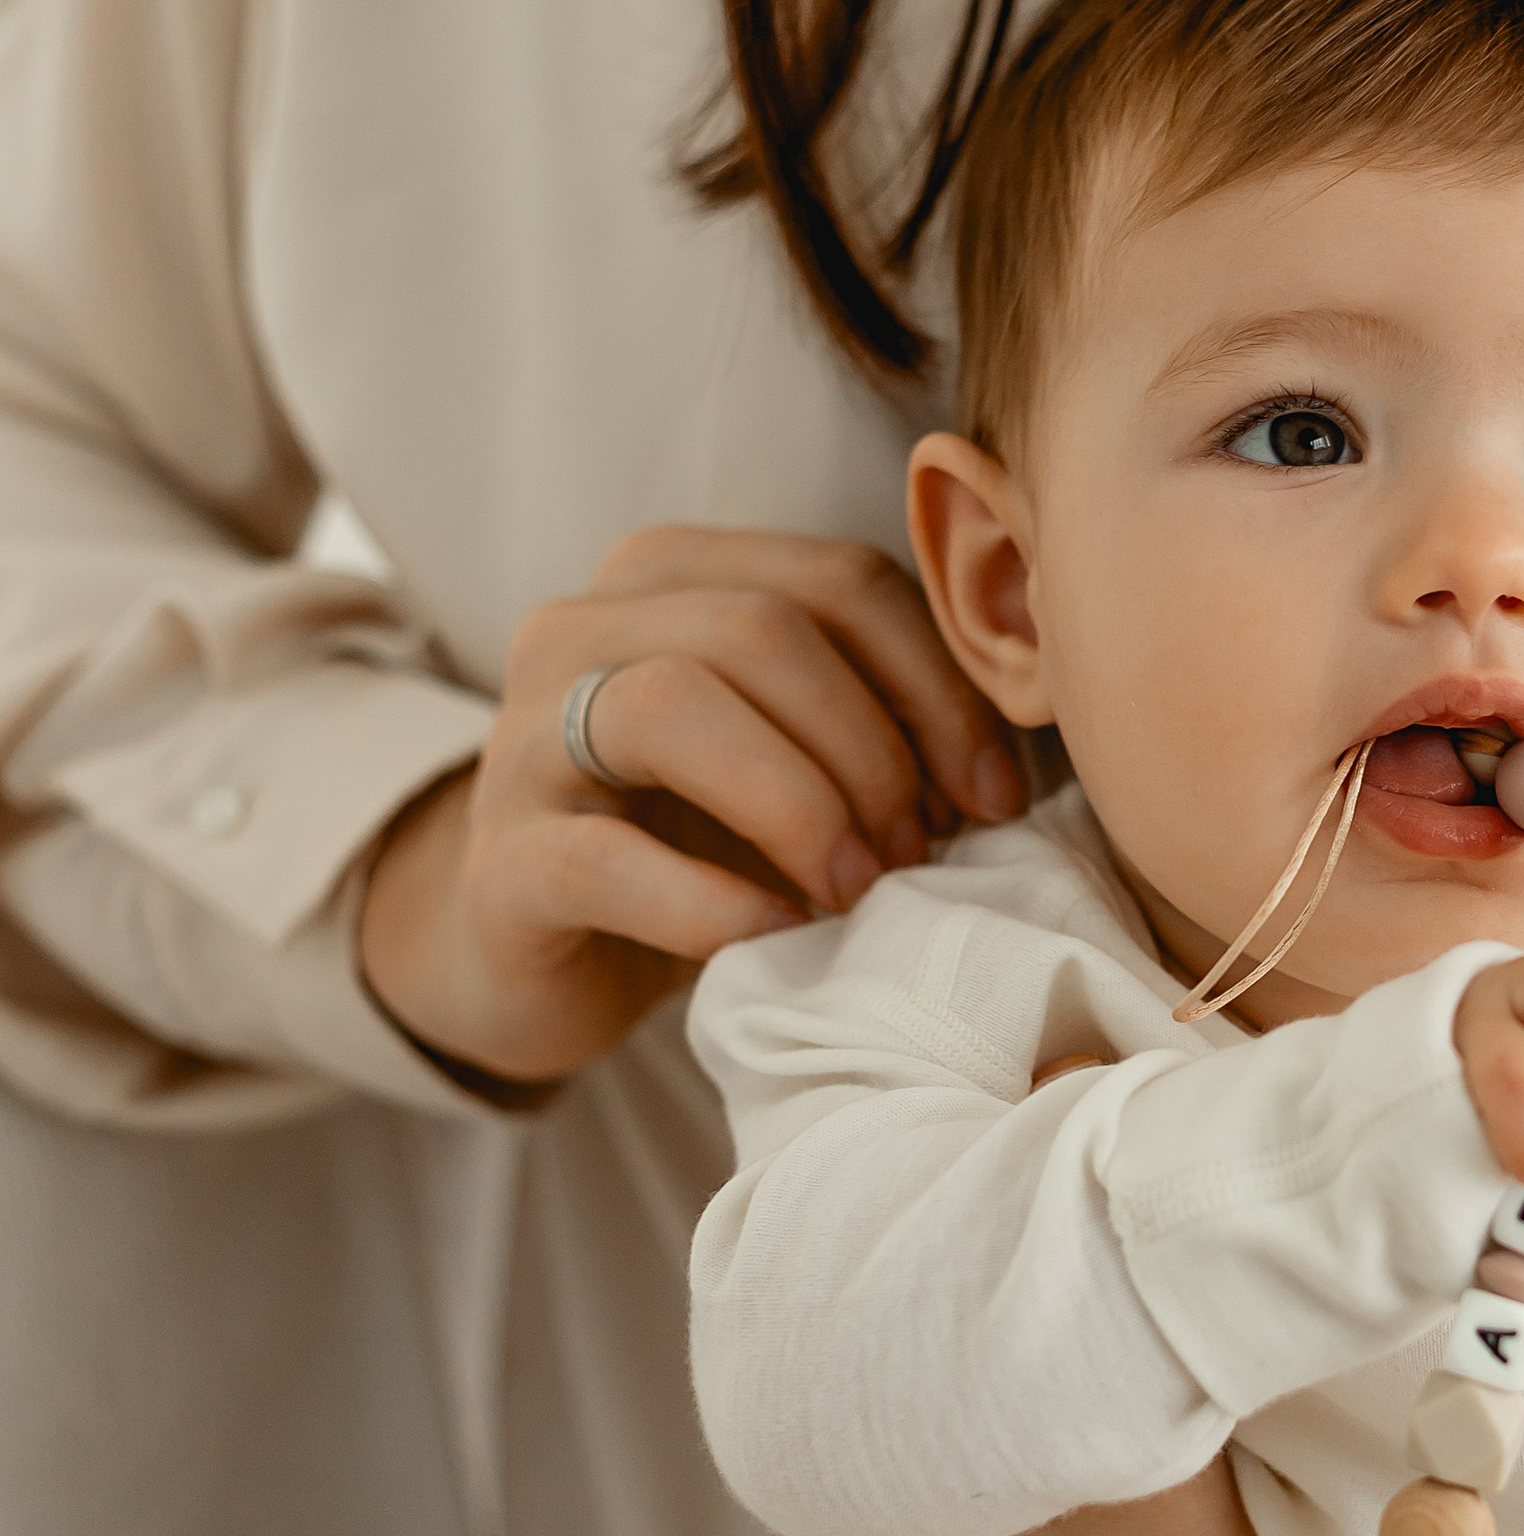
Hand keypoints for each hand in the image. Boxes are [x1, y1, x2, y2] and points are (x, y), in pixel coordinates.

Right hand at [360, 526, 1024, 1085]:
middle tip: (917, 852)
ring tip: (853, 891)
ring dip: (798, 806)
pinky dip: (711, 903)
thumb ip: (879, 716)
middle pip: (761, 628)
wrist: (541, 958)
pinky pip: (604, 857)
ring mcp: (521, 738)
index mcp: (670, 576)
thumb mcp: (795, 759)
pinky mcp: (497, 859)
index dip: (938, 685)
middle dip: (872, 748)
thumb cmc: (697, 844)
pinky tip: (775, 937)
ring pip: (672, 705)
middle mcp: (581, 627)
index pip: (839, 580)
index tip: (994, 793)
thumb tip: (1014, 754)